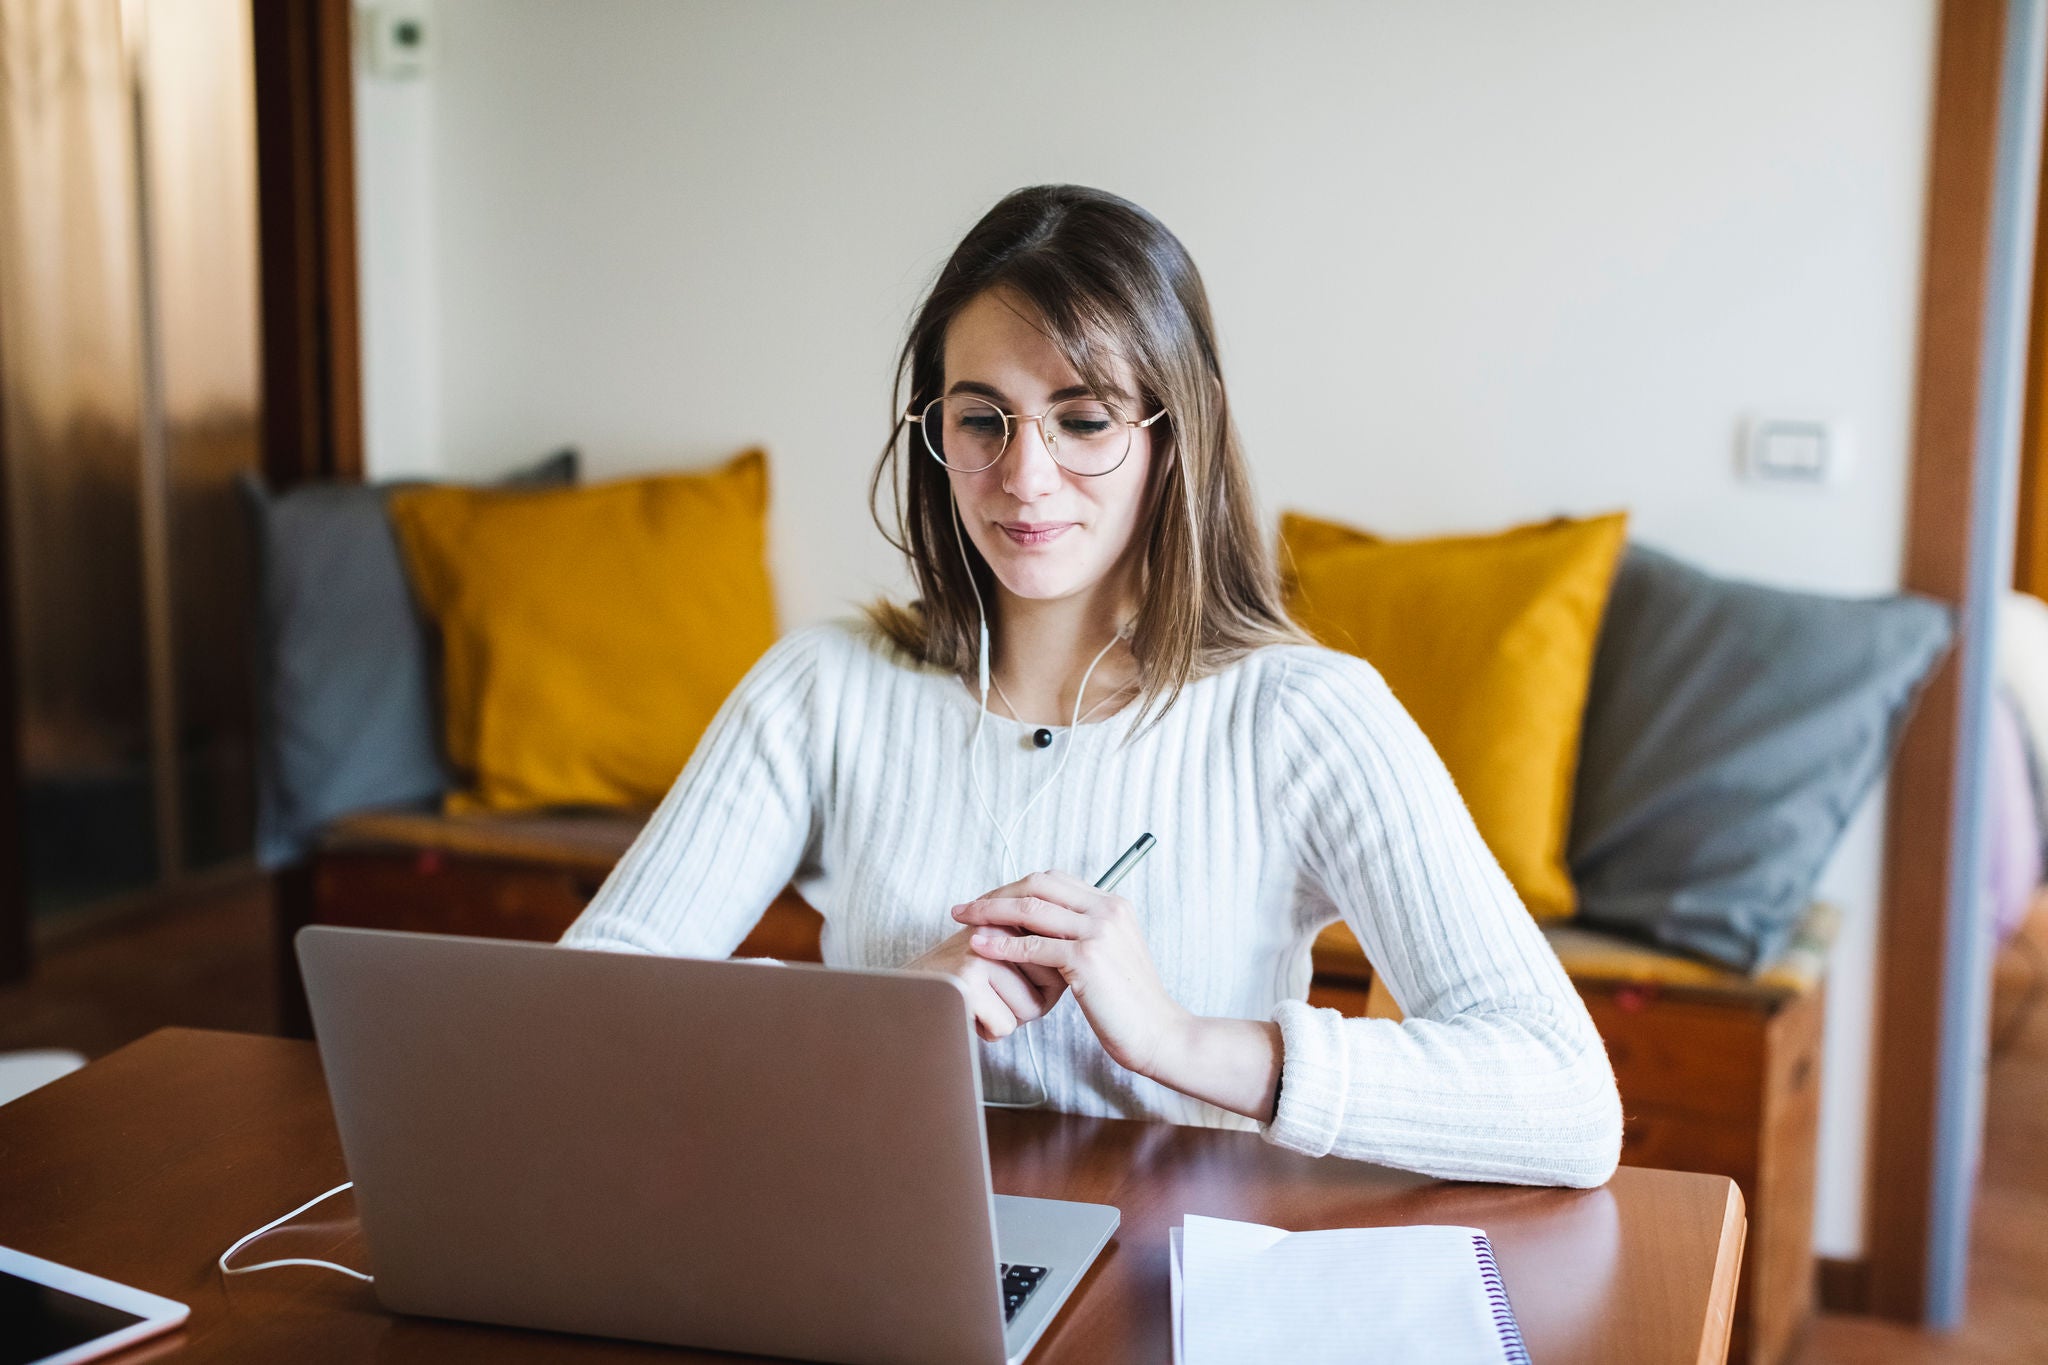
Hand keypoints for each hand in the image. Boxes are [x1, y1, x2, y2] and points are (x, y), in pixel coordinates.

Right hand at [905, 924, 1066, 1043]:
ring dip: (1007, 1018)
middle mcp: (999, 927)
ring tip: (980, 1002)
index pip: (1061, 960)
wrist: (907, 996)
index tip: (1013, 981)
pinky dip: (988, 1030)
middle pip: (1052, 985)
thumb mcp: (1004, 958)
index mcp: (1012, 916)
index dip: (1045, 985)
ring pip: (1031, 1009)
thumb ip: (1039, 954)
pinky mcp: (968, 979)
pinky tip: (968, 1014)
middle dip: (1030, 1002)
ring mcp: (983, 951)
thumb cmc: (962, 984)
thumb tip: (1075, 971)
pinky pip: (1006, 1025)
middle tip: (994, 994)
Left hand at [953, 870, 1190, 1079]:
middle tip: (966, 907)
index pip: (1054, 880)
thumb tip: (1043, 929)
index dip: (1016, 887)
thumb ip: (1084, 935)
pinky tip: (980, 947)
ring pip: (1032, 909)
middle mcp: (1108, 909)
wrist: (1159, 1033)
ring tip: (963, 920)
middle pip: (1039, 885)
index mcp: (1113, 904)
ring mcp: (1099, 931)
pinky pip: (1033, 945)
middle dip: (997, 893)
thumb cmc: (1130, 1003)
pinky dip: (1002, 944)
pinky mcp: (1087, 958)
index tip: (989, 901)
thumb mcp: (1110, 956)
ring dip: (990, 912)